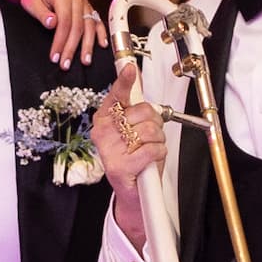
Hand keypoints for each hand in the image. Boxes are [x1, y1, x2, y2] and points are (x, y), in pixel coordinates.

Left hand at [14, 0, 106, 67]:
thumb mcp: (30, 2)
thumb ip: (41, 13)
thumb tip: (52, 23)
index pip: (65, 22)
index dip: (60, 41)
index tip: (54, 57)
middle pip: (78, 27)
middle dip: (72, 48)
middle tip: (66, 64)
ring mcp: (84, 3)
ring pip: (90, 26)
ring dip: (88, 45)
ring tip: (85, 61)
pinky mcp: (88, 8)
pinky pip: (97, 21)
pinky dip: (101, 33)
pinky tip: (102, 45)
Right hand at [90, 63, 166, 249]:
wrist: (133, 192)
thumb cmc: (134, 157)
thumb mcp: (133, 129)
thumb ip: (133, 105)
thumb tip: (135, 77)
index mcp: (104, 119)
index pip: (116, 95)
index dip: (125, 81)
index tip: (130, 69)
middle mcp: (103, 132)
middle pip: (144, 111)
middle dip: (156, 123)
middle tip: (149, 137)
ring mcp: (110, 150)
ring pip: (151, 130)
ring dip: (158, 140)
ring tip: (149, 150)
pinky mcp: (120, 166)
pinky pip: (153, 149)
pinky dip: (158, 154)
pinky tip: (149, 161)